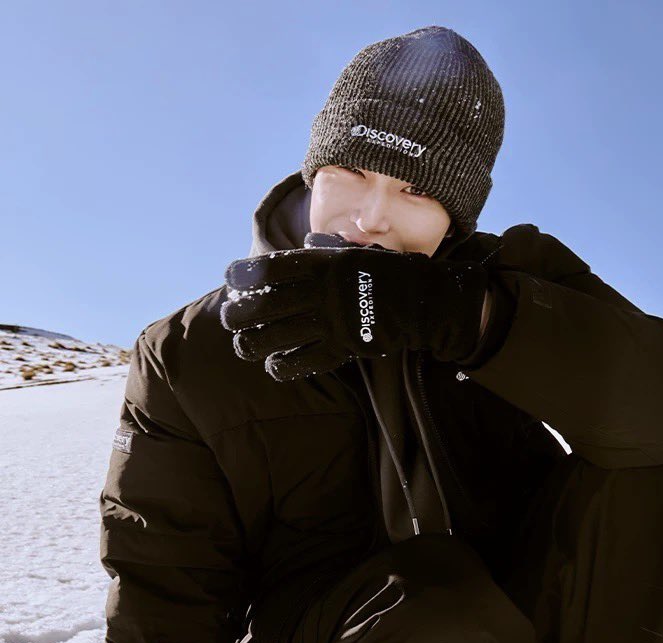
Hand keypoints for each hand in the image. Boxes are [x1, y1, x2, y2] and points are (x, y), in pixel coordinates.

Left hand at [220, 232, 488, 381]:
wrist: (422, 301)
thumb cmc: (387, 273)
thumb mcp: (356, 250)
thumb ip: (326, 249)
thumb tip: (304, 244)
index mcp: (322, 265)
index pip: (273, 267)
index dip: (247, 273)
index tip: (231, 277)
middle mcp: (321, 293)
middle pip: (266, 305)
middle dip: (241, 314)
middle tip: (229, 319)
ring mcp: (330, 323)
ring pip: (278, 337)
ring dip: (253, 343)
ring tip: (244, 346)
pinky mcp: (341, 348)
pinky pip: (303, 362)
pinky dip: (283, 366)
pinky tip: (274, 366)